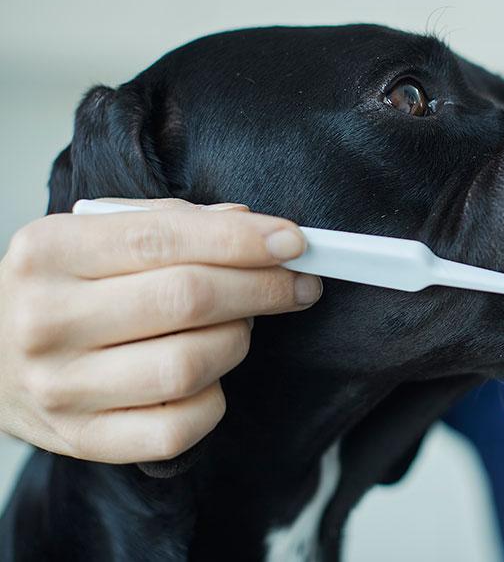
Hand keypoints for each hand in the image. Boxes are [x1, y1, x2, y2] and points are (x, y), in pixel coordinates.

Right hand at [0, 199, 322, 462]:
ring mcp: (62, 387)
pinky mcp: (84, 438)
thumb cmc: (59, 290)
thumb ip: (171, 224)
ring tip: (239, 325)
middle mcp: (47, 320)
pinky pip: (180, 427)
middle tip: (297, 284)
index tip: (293, 242)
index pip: (164, 238)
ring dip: (239, 340)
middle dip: (262, 288)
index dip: (242, 240)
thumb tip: (254, 226)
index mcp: (49, 252)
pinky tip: (209, 375)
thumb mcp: (93, 237)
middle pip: (188, 300)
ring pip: (192, 364)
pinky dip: (214, 398)